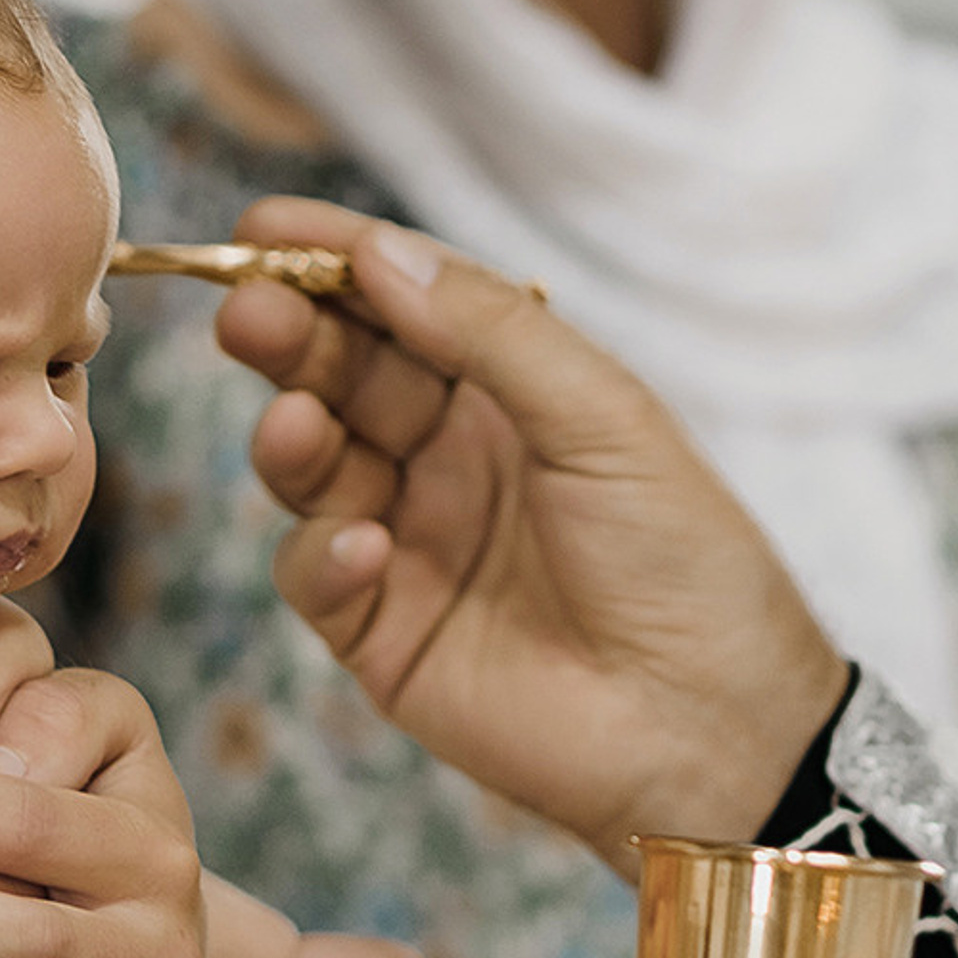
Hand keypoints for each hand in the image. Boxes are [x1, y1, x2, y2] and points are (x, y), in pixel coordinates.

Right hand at [216, 198, 846, 867]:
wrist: (713, 729)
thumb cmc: (685, 562)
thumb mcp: (604, 418)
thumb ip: (490, 332)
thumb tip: (378, 254)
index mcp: (510, 393)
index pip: (403, 304)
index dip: (332, 262)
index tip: (259, 228)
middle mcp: (448, 458)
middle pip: (342, 376)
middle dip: (289, 337)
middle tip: (245, 310)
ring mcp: (409, 542)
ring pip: (314, 468)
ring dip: (291, 437)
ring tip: (294, 423)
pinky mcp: (381, 633)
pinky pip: (318, 575)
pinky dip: (324, 554)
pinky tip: (362, 548)